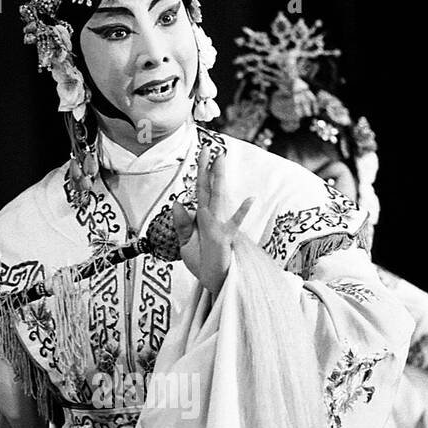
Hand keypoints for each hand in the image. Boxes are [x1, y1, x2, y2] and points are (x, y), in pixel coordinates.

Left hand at [172, 143, 252, 296]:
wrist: (212, 282)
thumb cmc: (201, 262)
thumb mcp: (185, 244)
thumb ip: (182, 224)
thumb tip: (178, 202)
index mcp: (201, 217)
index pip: (201, 189)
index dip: (201, 170)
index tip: (203, 151)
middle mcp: (211, 217)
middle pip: (209, 187)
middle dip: (208, 167)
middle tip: (209, 146)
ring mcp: (219, 226)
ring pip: (218, 198)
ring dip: (218, 178)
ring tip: (220, 159)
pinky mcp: (224, 239)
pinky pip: (232, 224)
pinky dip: (241, 212)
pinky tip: (249, 199)